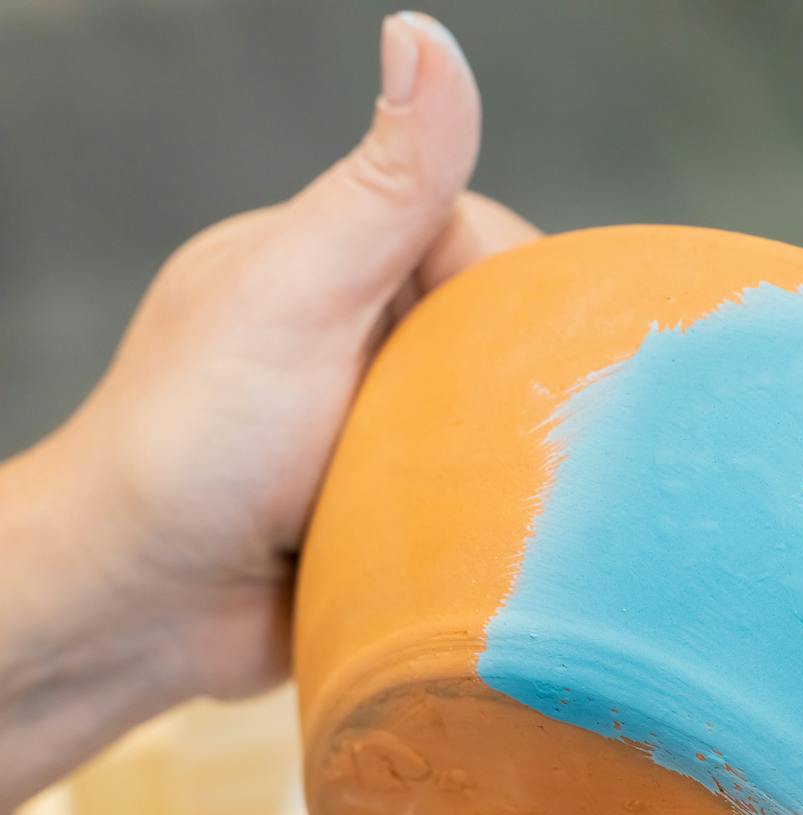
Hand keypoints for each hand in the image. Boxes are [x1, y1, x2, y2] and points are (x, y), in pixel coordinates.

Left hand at [0, 12, 535, 806]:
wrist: (135, 615)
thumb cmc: (192, 447)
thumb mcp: (300, 297)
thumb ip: (384, 184)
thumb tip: (422, 32)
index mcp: (332, 261)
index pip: (479, 241)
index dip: (511, 292)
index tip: (504, 358)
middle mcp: (359, 334)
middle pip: (500, 330)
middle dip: (513, 383)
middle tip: (493, 442)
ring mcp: (376, 422)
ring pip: (498, 415)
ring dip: (502, 457)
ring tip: (486, 498)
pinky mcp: (393, 505)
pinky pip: (478, 491)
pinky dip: (487, 511)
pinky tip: (483, 534)